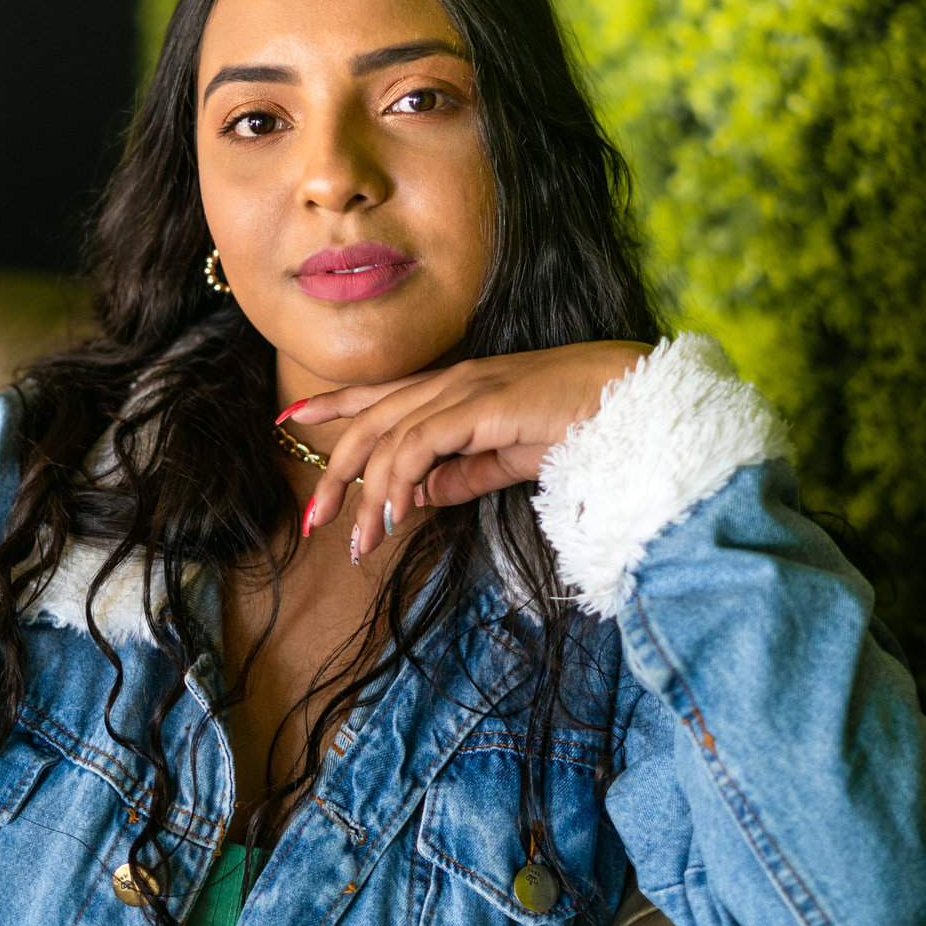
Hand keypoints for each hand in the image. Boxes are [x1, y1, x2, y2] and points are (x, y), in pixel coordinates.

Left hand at [285, 340, 653, 556]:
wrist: (632, 401)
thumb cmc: (583, 421)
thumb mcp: (510, 456)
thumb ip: (466, 473)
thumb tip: (421, 497)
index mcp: (458, 386)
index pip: (380, 394)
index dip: (334, 406)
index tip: (292, 420)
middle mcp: (452, 380)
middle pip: (370, 421)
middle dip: (334, 472)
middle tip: (311, 522)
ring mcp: (464, 389)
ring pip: (386, 438)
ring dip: (364, 496)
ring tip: (356, 544)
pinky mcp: (477, 407)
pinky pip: (416, 447)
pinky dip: (396, 484)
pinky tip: (390, 518)